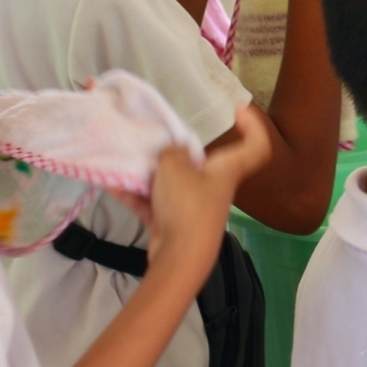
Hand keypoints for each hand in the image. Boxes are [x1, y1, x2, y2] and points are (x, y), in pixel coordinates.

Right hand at [142, 106, 270, 284]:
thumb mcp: (176, 167)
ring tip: (125, 156)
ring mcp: (192, 206)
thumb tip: (170, 151)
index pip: (254, 146)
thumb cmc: (187, 206)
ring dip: (148, 171)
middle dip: (178, 149)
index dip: (253, 126)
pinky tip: (111, 183)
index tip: (238, 109)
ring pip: (171, 181)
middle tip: (157, 134)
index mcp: (226, 170)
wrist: (179, 257)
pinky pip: (152, 201)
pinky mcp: (172, 222)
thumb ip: (171, 152)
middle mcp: (212, 186)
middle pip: (201, 162)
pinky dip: (135, 192)